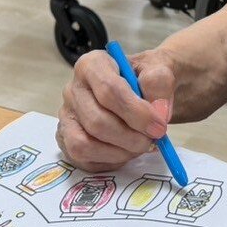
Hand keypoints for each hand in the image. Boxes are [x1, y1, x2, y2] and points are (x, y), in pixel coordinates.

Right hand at [57, 48, 175, 170]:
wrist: (144, 87)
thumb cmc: (147, 76)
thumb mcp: (160, 68)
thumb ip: (159, 84)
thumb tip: (158, 113)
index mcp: (92, 65)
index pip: (109, 90)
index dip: (136, 113)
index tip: (159, 126)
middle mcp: (72, 89)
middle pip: (97, 121)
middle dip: (130, 137)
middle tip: (154, 139)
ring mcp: (67, 116)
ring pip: (84, 144)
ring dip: (119, 152)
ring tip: (141, 146)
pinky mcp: (66, 139)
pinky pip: (83, 160)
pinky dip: (110, 161)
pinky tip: (127, 151)